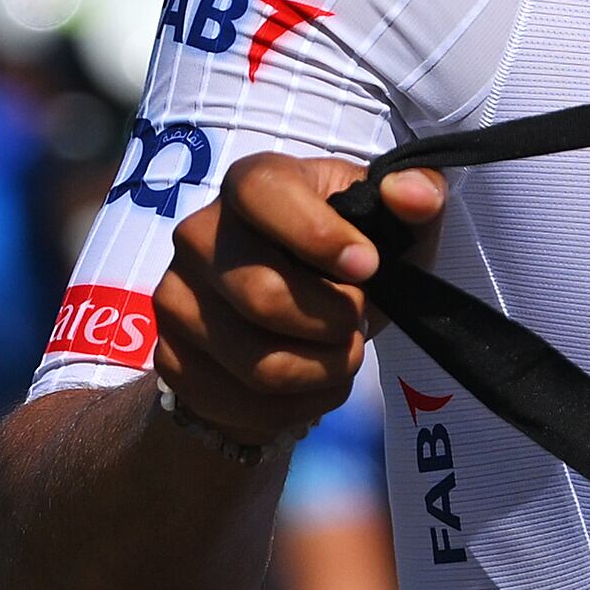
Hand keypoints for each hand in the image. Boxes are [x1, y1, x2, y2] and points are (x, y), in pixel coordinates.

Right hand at [156, 155, 446, 446]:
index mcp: (251, 183)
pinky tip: (316, 383)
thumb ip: (417, 197)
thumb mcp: (393, 223)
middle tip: (357, 323)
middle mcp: (198, 234)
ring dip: (324, 371)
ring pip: (258, 364)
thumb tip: (412, 195)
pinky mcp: (171, 358)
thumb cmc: (346, 259)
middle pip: (263, 297)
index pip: (262, 191)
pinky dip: (301, 405)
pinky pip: (243, 403)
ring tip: (343, 354)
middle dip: (333, 324)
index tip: (368, 266)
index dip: (317, 233)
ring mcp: (175, 299)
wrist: (290, 326)